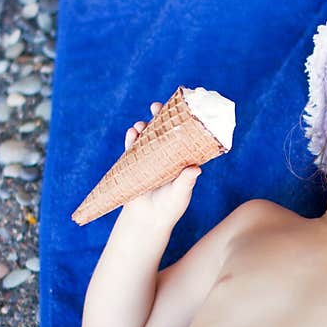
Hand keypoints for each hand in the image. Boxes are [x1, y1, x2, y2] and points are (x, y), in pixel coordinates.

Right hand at [120, 101, 200, 226]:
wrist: (147, 220)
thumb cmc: (170, 208)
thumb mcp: (181, 194)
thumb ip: (186, 182)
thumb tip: (195, 169)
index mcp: (182, 161)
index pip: (185, 137)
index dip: (183, 123)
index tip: (181, 109)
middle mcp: (167, 157)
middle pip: (165, 132)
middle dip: (160, 118)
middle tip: (155, 106)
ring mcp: (151, 159)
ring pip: (147, 137)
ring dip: (144, 128)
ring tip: (140, 124)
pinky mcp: (135, 164)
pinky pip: (132, 148)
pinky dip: (131, 139)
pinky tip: (131, 133)